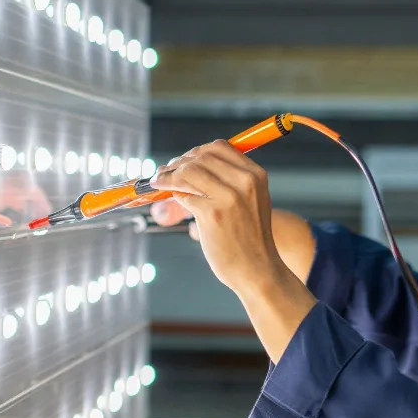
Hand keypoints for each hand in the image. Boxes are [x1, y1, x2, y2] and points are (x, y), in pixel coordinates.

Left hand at [151, 141, 316, 361]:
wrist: (258, 270)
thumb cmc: (250, 240)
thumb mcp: (251, 202)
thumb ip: (229, 182)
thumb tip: (188, 169)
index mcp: (256, 175)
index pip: (219, 147)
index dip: (195, 152)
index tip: (182, 161)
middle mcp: (245, 182)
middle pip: (201, 157)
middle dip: (178, 162)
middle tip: (164, 172)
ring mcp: (229, 197)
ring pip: (189, 171)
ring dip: (168, 175)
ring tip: (159, 182)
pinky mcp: (212, 214)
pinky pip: (184, 195)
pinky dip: (173, 194)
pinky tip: (171, 199)